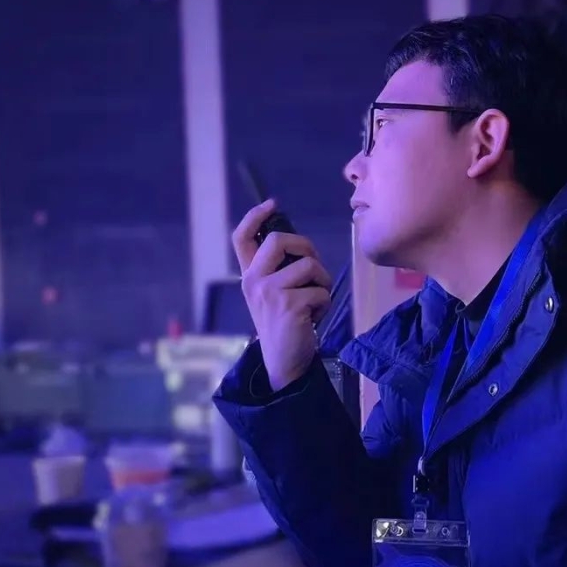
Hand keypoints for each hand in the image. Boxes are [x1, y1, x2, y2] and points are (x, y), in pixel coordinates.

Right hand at [232, 202, 332, 390]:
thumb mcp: (272, 295)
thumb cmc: (283, 325)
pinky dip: (325, 302)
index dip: (254, 216)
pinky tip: (315, 316)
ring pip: (308, 265)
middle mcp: (254, 281)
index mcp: (248, 276)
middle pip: (278, 240)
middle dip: (305, 246)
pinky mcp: (290, 305)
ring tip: (316, 299)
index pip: (241, 238)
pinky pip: (320, 290)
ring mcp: (270, 293)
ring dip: (322, 281)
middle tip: (313, 266)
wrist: (284, 362)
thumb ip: (278, 270)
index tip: (272, 204)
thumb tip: (300, 246)